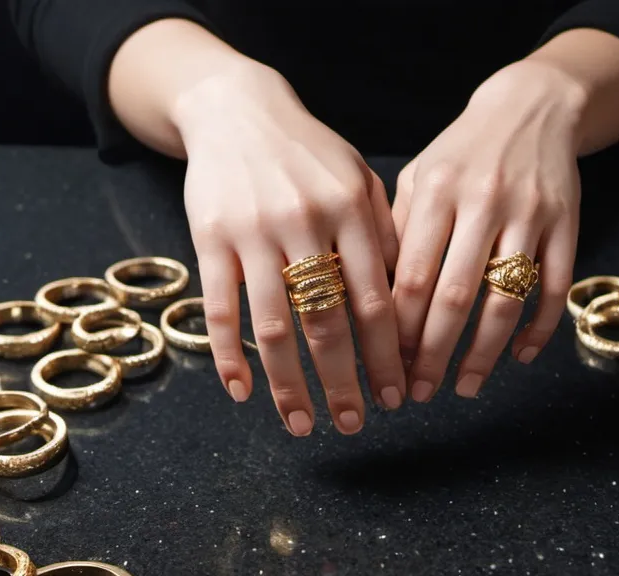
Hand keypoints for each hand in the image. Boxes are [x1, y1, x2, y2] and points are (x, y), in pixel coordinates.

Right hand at [175, 64, 404, 433]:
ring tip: (302, 425)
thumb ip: (385, 239)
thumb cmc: (310, 156)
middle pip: (327, 323)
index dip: (387, 357)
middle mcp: (304, 222)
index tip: (395, 398)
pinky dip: (229, 355)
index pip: (376, 301)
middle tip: (354, 424)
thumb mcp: (359, 181)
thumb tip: (409, 310)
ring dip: (288, 385)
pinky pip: (220, 309)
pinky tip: (241, 392)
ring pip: (274, 326)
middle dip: (343, 383)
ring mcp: (253, 232)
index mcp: (351, 211)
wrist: (236, 108)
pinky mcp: (209, 238)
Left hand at [391, 60, 584, 400]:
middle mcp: (483, 202)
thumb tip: (376, 307)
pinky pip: (554, 289)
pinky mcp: (567, 224)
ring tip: (465, 388)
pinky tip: (520, 358)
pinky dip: (539, 329)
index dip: (399, 329)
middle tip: (420, 393)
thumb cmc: (461, 154)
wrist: (532, 107)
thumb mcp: (417, 178)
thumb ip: (397, 235)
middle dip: (433, 354)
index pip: (412, 276)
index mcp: (436, 191)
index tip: (388, 366)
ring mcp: (530, 214)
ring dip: (484, 354)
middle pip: (455, 296)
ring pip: (506, 301)